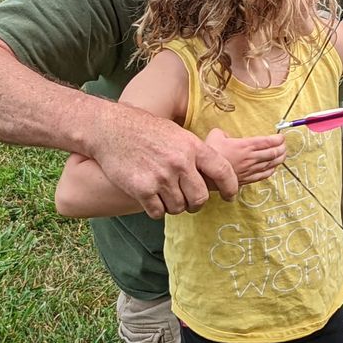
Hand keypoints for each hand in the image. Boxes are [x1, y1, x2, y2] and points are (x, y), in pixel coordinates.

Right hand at [87, 101, 239, 217]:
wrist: (111, 129)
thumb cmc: (146, 130)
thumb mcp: (178, 133)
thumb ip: (195, 153)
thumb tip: (213, 174)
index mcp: (193, 147)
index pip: (222, 172)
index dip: (230, 187)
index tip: (230, 197)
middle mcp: (180, 163)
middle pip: (200, 198)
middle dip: (195, 204)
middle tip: (189, 201)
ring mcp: (161, 177)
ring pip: (178, 208)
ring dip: (174, 206)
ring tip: (166, 196)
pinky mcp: (142, 189)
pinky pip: (157, 212)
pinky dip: (156, 210)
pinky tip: (151, 199)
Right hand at [205, 129, 286, 186]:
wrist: (203, 174)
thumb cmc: (210, 154)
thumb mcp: (215, 135)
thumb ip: (224, 132)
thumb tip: (226, 135)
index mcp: (245, 145)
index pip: (267, 142)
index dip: (278, 139)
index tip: (281, 137)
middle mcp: (250, 158)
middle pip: (273, 153)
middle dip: (282, 148)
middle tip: (284, 145)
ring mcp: (249, 170)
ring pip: (270, 164)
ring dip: (279, 159)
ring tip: (283, 155)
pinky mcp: (246, 179)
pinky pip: (263, 175)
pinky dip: (270, 171)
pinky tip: (273, 168)